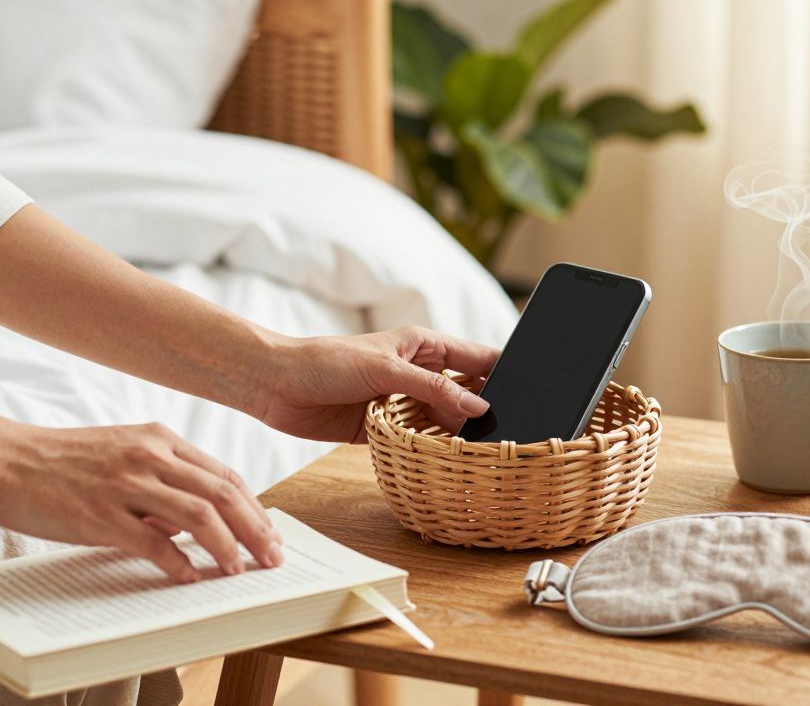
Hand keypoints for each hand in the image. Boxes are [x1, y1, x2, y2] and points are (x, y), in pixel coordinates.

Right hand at [0, 421, 280, 582]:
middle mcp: (149, 456)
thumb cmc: (60, 461)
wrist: (1, 457)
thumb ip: (162, 482)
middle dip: (256, 530)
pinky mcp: (98, 512)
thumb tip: (197, 522)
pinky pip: (151, 541)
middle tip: (270, 559)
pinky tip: (188, 577)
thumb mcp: (122, 455)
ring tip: (237, 570)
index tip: (270, 534)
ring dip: (226, 547)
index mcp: (159, 440)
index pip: (225, 476)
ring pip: (198, 516)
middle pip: (223, 494)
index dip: (256, 508)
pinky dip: (177, 562)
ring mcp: (124, 483)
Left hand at [253, 326, 499, 442]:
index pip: (477, 358)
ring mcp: (402, 403)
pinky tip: (448, 463)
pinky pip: (418, 443)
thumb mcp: (385, 370)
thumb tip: (478, 408)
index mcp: (424, 347)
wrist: (275, 386)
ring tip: (484, 452)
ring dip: (458, 436)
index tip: (534, 390)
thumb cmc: (325, 362)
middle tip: (510, 432)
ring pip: (444, 422)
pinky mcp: (384, 429)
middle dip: (485, 411)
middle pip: (465, 395)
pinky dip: (430, 452)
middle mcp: (418, 374)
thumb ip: (432, 389)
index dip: (505, 373)